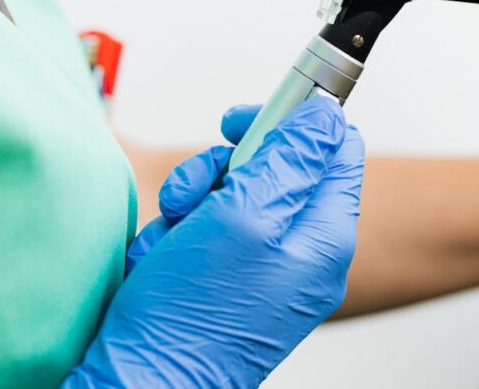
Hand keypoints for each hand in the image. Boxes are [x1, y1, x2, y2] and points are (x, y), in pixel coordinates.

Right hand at [66, 98, 364, 387]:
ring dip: (192, 203)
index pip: (336, 151)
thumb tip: (326, 115)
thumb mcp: (244, 216)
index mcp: (324, 236)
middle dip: (225, 169)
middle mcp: (302, 253)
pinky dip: (177, 236)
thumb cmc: (191, 315)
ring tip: (172, 234)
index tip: (246, 119)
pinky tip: (161, 260)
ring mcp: (265, 269)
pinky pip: (205, 231)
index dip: (293, 123)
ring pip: (232, 196)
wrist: (142, 384)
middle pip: (278, 169)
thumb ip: (290, 159)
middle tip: (199, 186)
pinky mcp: (228, 281)